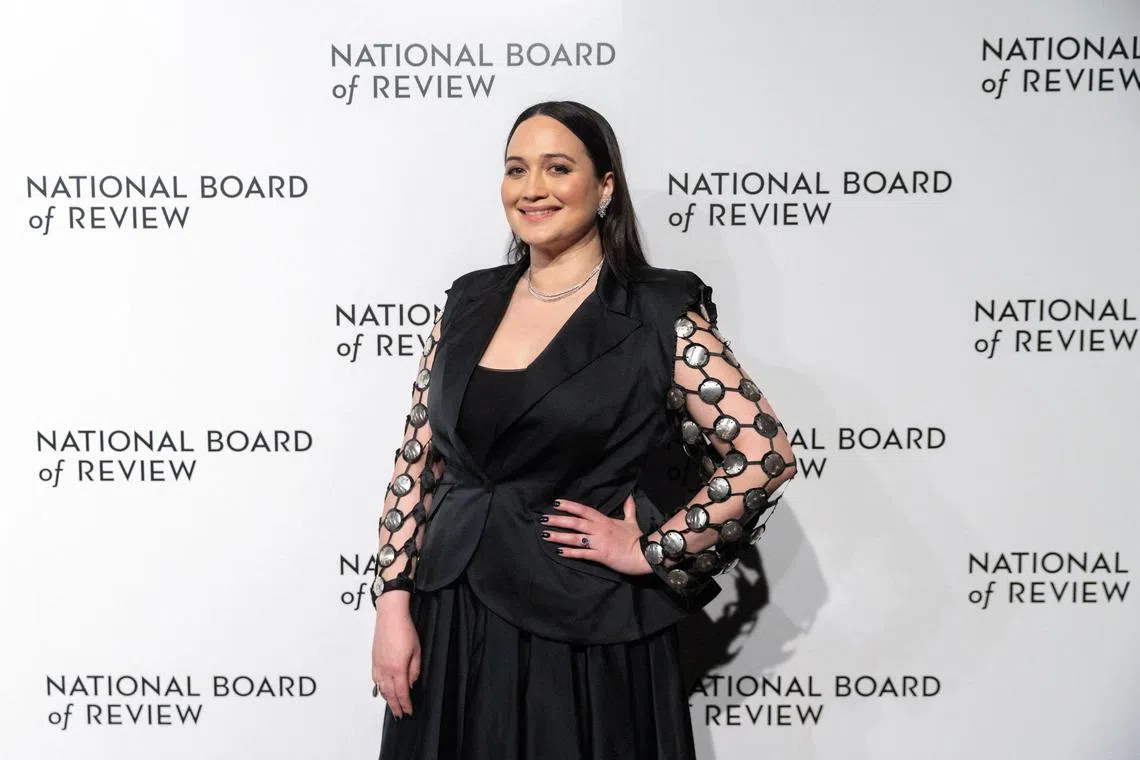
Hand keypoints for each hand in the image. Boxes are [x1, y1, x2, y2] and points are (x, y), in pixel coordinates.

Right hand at [371, 594, 419, 717]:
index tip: (409, 711)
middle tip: (400, 715)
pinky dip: (379, 687)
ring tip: (392, 706)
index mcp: (398, 668)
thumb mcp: (417, 650)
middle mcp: (385, 669)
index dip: (405, 704)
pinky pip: (375, 678)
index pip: (402, 692)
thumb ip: (414, 669)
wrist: (390, 616)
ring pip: (381, 687)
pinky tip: (382, 689)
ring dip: (387, 698)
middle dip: (395, 706)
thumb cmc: (404, 630)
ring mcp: (377, 664)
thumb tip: (411, 683)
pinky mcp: (374, 659)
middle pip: (390, 693)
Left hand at [540, 494, 652, 575]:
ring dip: (559, 536)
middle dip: (558, 520)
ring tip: (545, 535)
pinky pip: (582, 554)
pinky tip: (559, 552)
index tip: (556, 503)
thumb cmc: (637, 538)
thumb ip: (629, 508)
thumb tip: (629, 496)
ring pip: (575, 538)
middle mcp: (599, 529)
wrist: (644, 554)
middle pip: (575, 522)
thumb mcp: (631, 521)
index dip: (569, 506)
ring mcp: (599, 542)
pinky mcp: (600, 555)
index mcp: (604, 520)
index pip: (584, 510)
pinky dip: (570, 553)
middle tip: (543, 519)